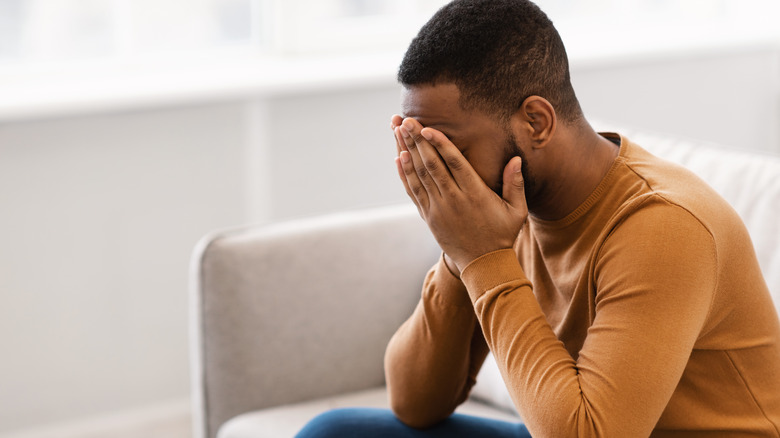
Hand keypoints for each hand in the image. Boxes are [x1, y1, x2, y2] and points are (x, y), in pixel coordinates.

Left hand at [391, 117, 527, 270]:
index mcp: (475, 194)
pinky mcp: (429, 216)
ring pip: (419, 175)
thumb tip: (516, 158)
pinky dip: (404, 174)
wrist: (483, 265)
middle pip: (431, 165)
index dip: (439, 144)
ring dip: (407, 151)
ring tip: (398, 130)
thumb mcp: (516, 211)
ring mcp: (438, 208)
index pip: (454, 164)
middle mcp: (453, 200)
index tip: (427, 128)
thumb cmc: (502, 234)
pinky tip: (398, 157)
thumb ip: (515, 184)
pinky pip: (413, 192)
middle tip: (405, 120)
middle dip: (416, 141)